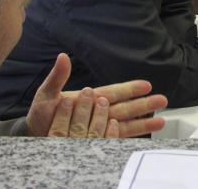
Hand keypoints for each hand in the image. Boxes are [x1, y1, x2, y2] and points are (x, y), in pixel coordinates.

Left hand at [27, 53, 167, 137]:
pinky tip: (143, 135)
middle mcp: (99, 112)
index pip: (115, 92)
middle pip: (126, 108)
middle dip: (144, 104)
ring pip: (125, 124)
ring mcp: (99, 127)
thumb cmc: (42, 114)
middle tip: (162, 100)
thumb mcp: (46, 94)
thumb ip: (57, 77)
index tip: (146, 85)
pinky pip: (116, 139)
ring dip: (143, 121)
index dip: (130, 89)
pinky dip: (129, 137)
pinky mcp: (96, 140)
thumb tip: (63, 57)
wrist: (35, 136)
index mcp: (91, 99)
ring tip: (161, 120)